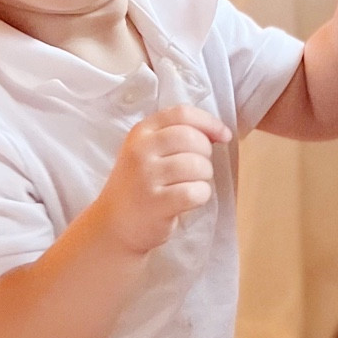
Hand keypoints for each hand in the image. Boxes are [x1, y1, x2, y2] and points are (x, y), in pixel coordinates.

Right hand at [96, 105, 231, 253]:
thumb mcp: (147, 152)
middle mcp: (141, 151)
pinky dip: (201, 195)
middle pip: (192, 138)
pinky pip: (195, 192)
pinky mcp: (156, 203)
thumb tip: (218, 132)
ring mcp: (147, 177)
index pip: (182, 114)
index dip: (209, 122)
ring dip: (204, 177)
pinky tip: (189, 200)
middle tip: (198, 168)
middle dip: (206, 153)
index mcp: (141, 133)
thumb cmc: (138, 185)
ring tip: (191, 184)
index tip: (223, 135)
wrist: (114, 224)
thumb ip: (175, 136)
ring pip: (197, 165)